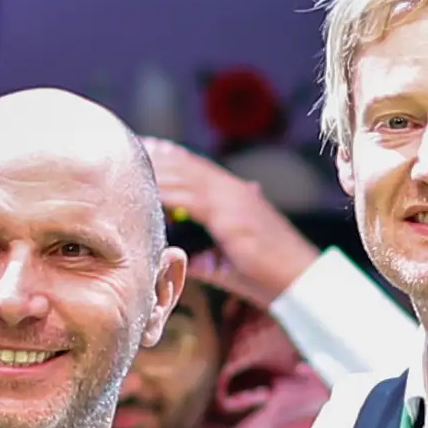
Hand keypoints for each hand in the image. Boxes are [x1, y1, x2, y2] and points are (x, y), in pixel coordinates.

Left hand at [142, 139, 319, 303]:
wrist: (301, 281)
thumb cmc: (268, 275)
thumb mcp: (228, 260)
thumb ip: (202, 251)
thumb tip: (177, 255)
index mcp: (237, 194)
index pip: (196, 167)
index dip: (169, 157)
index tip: (145, 150)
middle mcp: (234, 190)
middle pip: (185, 164)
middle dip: (156, 155)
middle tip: (127, 146)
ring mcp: (233, 199)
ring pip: (184, 176)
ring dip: (155, 169)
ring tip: (126, 164)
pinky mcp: (231, 215)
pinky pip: (190, 198)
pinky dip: (167, 193)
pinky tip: (145, 192)